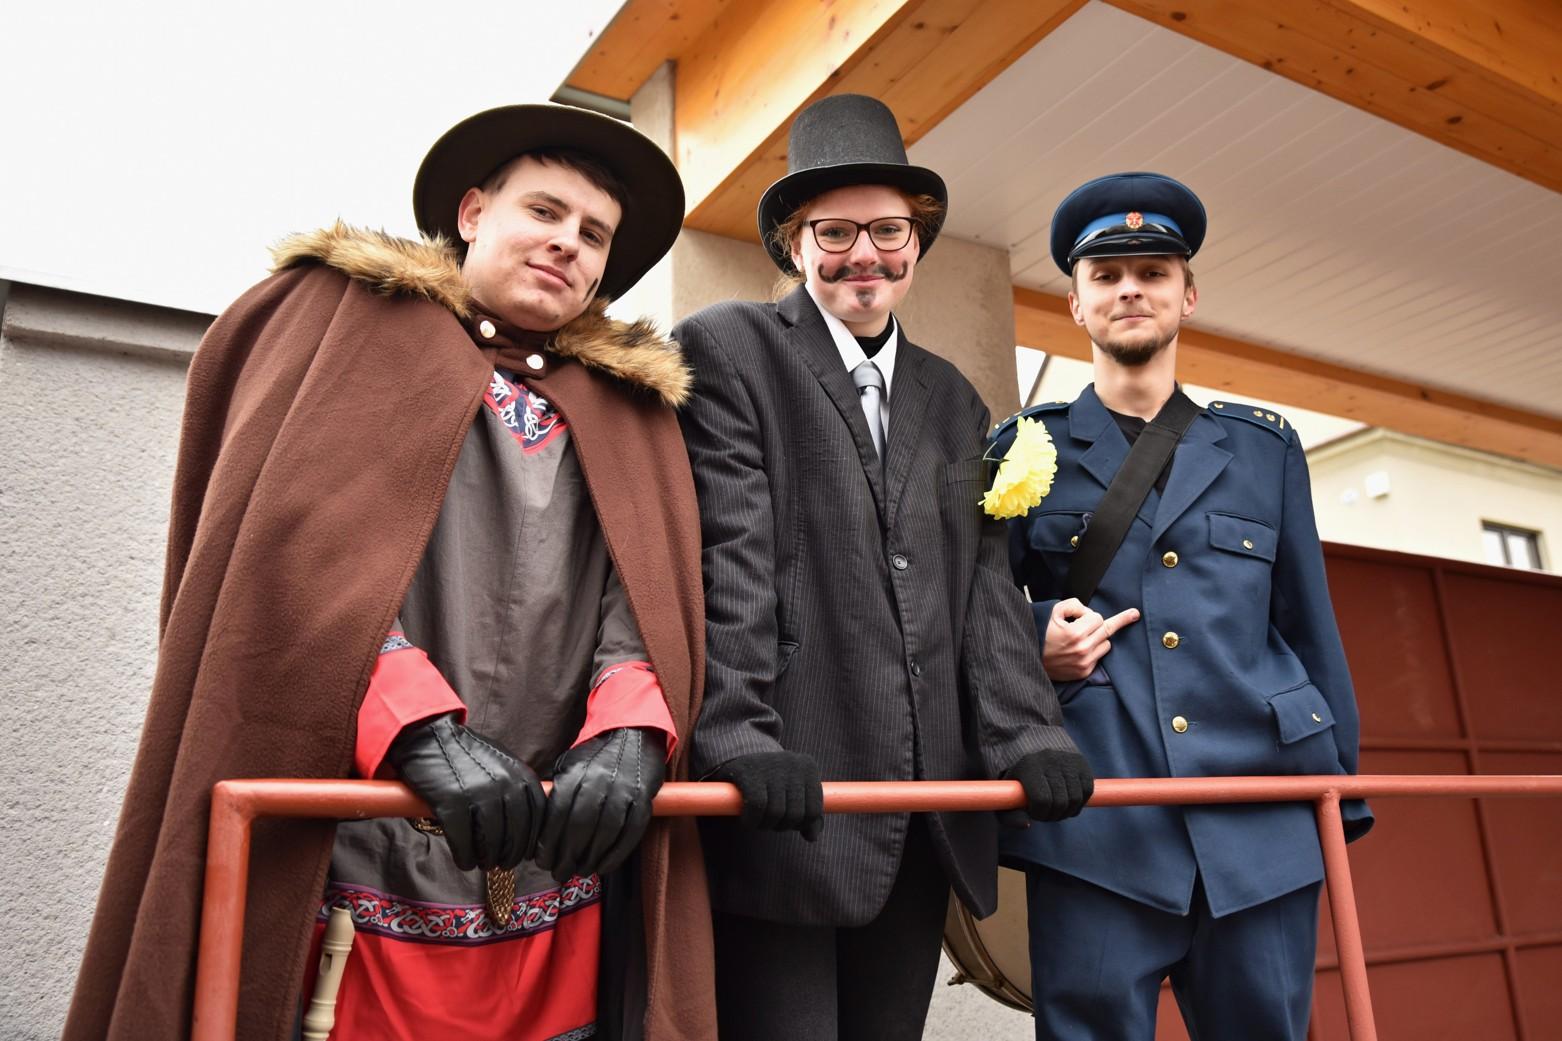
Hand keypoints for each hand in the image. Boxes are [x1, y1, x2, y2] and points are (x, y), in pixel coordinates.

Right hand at [386, 713, 544, 871]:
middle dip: (511, 854)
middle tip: (503, 863)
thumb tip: (527, 824)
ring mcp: (478, 793)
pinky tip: (464, 861)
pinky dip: (465, 857)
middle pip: (517, 833)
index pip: (538, 816)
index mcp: (520, 774)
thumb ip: (517, 787)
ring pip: (491, 840)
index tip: (526, 853)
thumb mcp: (502, 763)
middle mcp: (503, 784)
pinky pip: (463, 841)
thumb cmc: (466, 755)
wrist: (430, 738)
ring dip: (488, 859)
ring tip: (483, 863)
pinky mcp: (451, 803)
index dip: (532, 840)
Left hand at [536, 727, 666, 882]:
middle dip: (567, 857)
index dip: (548, 843)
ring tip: (580, 871)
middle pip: (580, 828)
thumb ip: (555, 792)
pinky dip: (617, 854)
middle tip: (559, 873)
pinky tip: (604, 866)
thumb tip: (537, 830)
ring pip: (605, 833)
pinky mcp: (643, 798)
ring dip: (591, 859)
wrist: (633, 733)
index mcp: (575, 773)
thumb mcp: (568, 764)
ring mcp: (624, 790)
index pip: (557, 815)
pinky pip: (630, 832)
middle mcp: (599, 781)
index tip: (542, 861)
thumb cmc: (594, 755)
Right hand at [712, 751, 824, 840]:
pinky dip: (752, 820)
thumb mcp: (792, 792)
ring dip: (765, 825)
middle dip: (782, 825)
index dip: (800, 824)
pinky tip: (746, 820)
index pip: (814, 811)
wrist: (736, 753)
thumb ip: (807, 813)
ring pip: (776, 812)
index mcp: (807, 767)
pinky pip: (757, 807)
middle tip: (770, 822)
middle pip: (795, 814)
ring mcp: (771, 766)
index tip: (787, 822)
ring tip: (758, 821)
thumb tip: (812, 837)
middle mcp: (792, 763)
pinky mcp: (749, 772)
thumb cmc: (770, 779)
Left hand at [998, 747, 1093, 825]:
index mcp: (1028, 766)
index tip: (1033, 812)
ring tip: (1056, 809)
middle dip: (1053, 815)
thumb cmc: (1015, 776)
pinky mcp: (1081, 762)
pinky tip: (1067, 801)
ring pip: (1075, 799)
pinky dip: (1079, 802)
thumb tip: (1026, 826)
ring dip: (1067, 811)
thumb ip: (1009, 815)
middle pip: (1060, 802)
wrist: (1028, 742)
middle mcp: (1050, 760)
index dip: (1039, 813)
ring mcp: (1068, 760)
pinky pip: (1087, 791)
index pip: (1042, 800)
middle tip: (1045, 813)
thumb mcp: (1006, 795)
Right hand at [1042, 598, 1138, 680]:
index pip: (1098, 618)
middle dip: (1099, 624)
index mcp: (1075, 633)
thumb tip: (1089, 612)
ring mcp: (1084, 663)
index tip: (1102, 614)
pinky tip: (1080, 651)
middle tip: (1129, 615)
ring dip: (1098, 639)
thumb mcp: (1054, 611)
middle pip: (1106, 630)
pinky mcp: (1084, 672)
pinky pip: (1099, 658)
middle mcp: (1082, 649)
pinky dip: (1093, 652)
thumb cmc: (1041, 633)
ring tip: (1082, 639)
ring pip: (1106, 645)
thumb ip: (1074, 605)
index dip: (1090, 615)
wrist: (1030, 659)